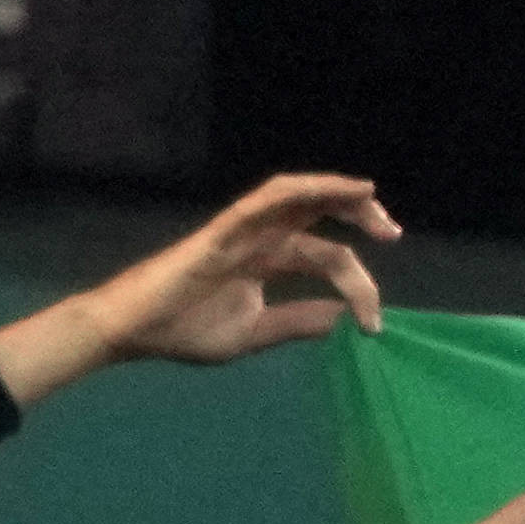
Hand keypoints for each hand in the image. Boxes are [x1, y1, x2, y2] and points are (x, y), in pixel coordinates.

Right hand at [0, 174, 397, 404]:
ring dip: (334, 191)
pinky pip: (263, 200)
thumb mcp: (253, 333)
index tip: (375, 323)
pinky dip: (298, 190)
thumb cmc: (181, 330)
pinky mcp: (223, 230)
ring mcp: (242, 230)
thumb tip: (342, 320)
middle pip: (318, 213)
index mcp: (268, 260)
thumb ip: (296, 322)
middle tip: (392, 232)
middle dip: (359, 216)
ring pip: (296, 197)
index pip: (325, 257)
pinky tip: (328, 190)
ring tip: (370, 197)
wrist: (132, 333)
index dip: (357, 286)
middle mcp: (261, 238)